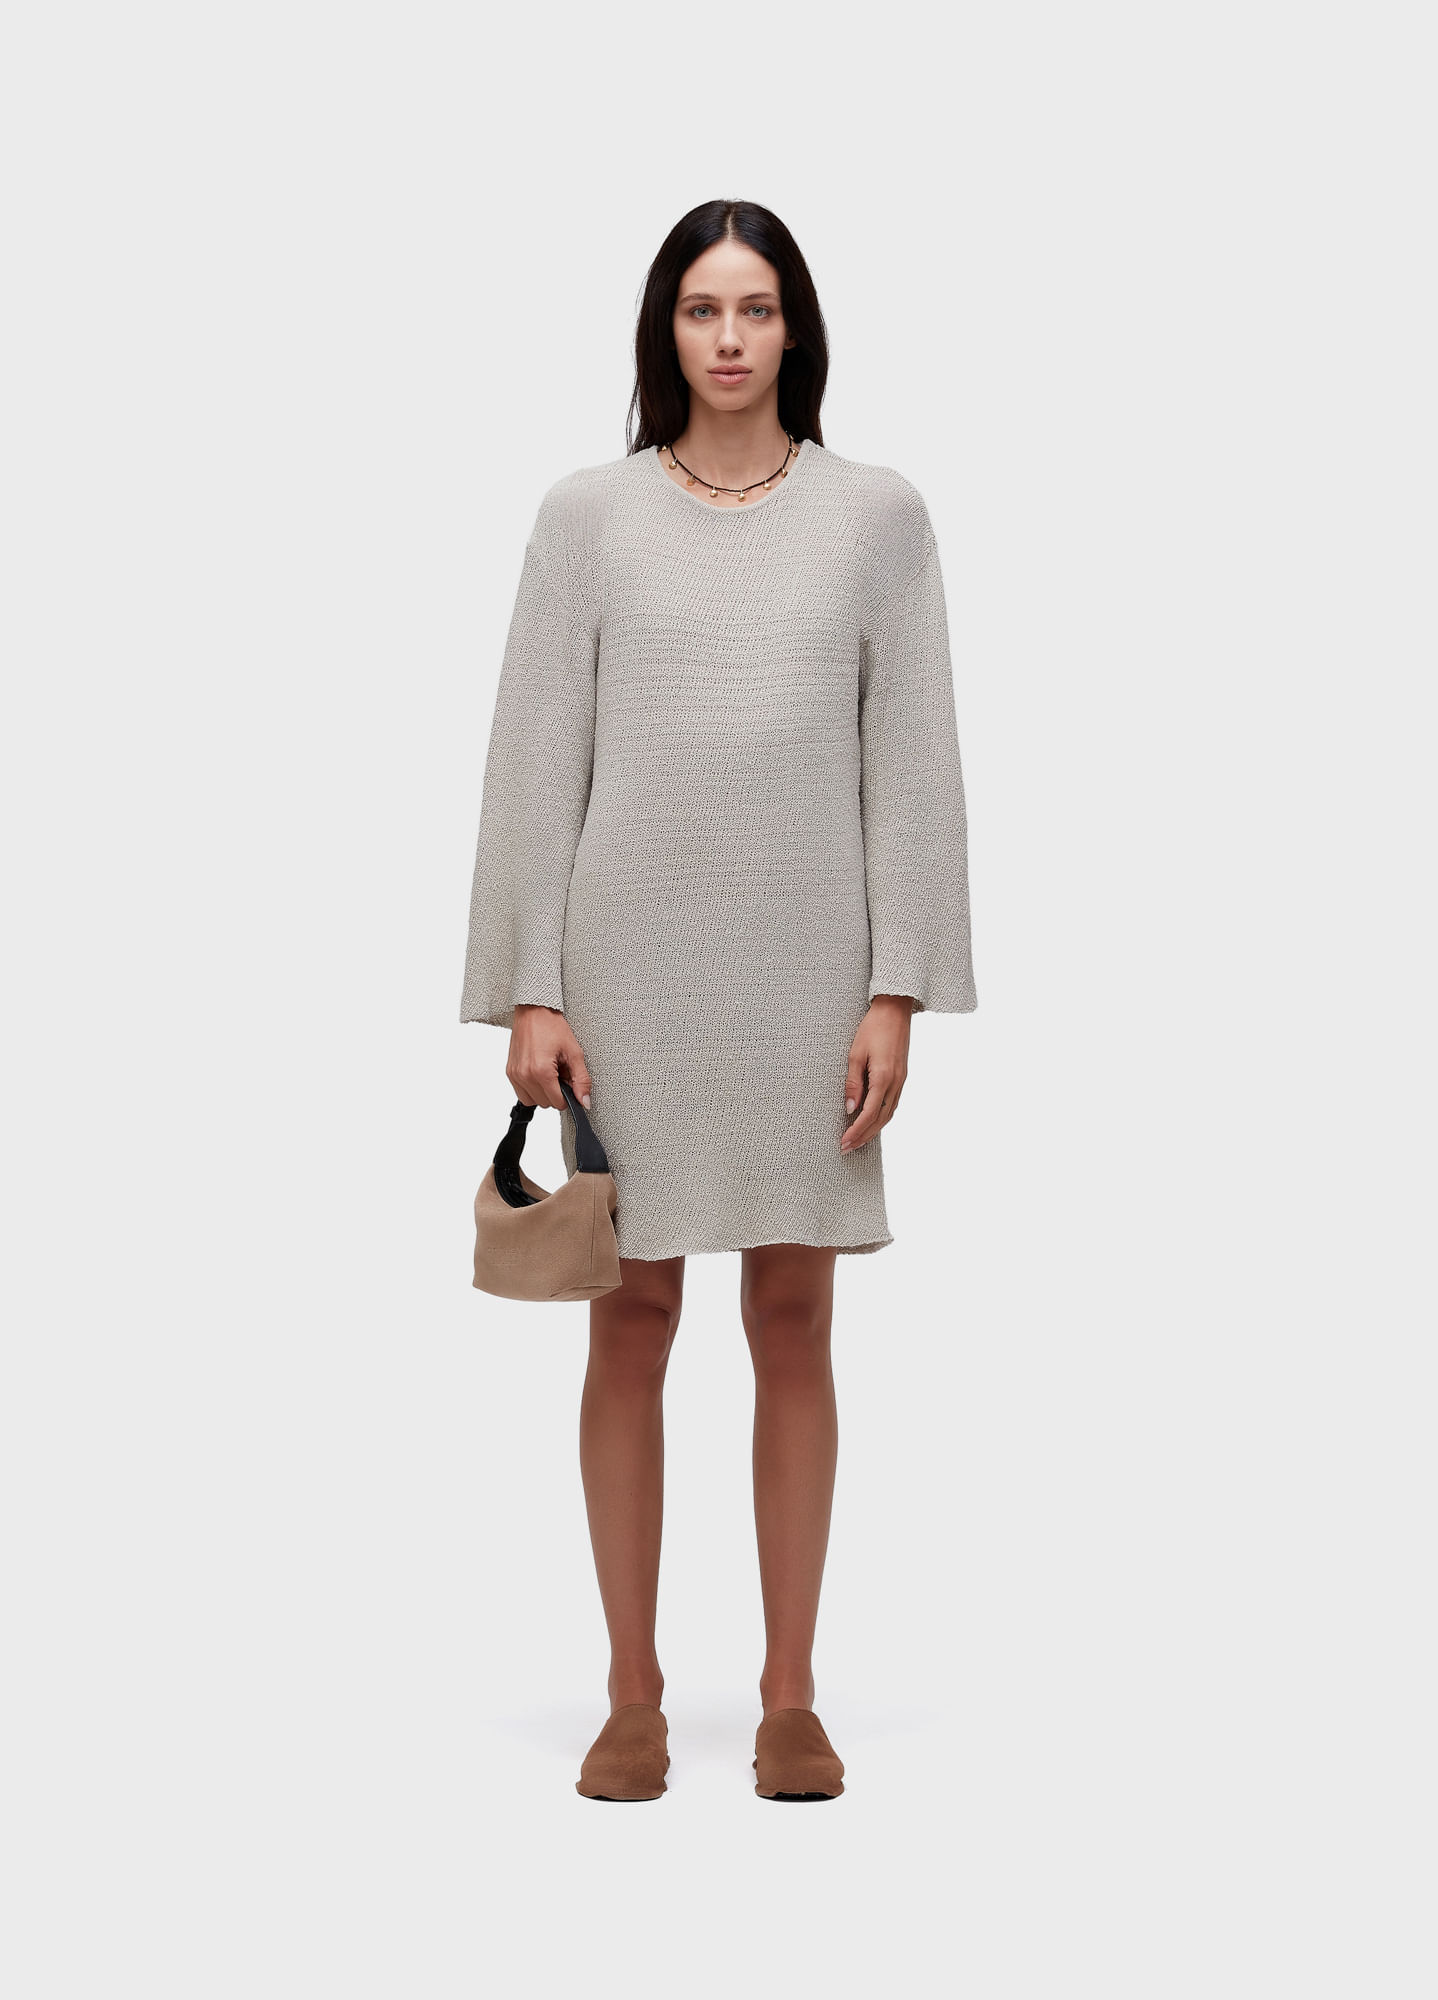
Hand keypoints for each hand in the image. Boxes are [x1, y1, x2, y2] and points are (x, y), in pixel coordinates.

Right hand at [508, 1004, 593, 1111]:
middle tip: (560, 1073)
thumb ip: (581, 1079)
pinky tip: (538, 1072)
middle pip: (545, 1103)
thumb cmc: (551, 1026)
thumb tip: (584, 1101)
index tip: (569, 1081)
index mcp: (541, 1071)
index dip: (568, 1095)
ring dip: (542, 1092)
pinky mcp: (509, 1072)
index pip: (557, 1102)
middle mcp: (524, 1075)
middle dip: (555, 1092)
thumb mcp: (574, 1052)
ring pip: (532, 1101)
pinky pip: (521, 1092)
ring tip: (549, 1073)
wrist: (533, 1010)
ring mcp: (514, 1074)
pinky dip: (531, 1088)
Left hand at [841, 995, 913, 1151]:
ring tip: (857, 1140)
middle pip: (881, 1119)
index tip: (843, 1142)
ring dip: (873, 1130)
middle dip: (864, 1136)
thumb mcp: (855, 1054)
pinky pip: (893, 1104)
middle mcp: (896, 1082)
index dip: (856, 1131)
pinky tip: (871, 1121)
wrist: (895, 1010)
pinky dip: (881, 1117)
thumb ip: (853, 1083)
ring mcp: (902, 1080)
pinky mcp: (902, 1076)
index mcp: (884, 1077)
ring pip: (889, 1114)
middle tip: (847, 1148)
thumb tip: (850, 1109)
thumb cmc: (872, 1028)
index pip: (869, 1114)